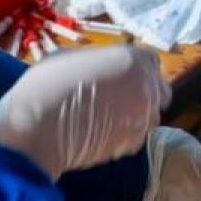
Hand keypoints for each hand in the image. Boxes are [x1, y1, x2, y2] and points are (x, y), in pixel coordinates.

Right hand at [0, 46, 170, 179]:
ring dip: (137, 115)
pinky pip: (137, 136)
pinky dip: (125, 134)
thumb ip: (99, 61)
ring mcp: (143, 118)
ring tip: (110, 117)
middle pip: (159, 90)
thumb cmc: (49, 84)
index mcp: (133, 60)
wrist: (41, 128)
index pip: (150, 61)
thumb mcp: (71, 56)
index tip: (123, 73)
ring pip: (151, 116)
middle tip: (121, 96)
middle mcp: (146, 88)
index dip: (136, 68)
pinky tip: (103, 133)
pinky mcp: (133, 144)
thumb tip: (101, 68)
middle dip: (146, 92)